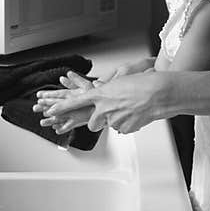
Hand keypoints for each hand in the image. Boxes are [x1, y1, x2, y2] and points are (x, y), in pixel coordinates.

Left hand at [37, 70, 166, 134]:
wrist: (159, 93)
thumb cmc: (144, 83)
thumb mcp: (121, 82)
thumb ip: (109, 92)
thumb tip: (107, 99)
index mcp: (101, 93)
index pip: (75, 101)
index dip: (61, 107)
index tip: (50, 110)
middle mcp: (104, 107)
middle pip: (92, 122)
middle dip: (97, 122)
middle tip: (107, 116)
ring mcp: (114, 119)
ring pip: (109, 125)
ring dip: (118, 120)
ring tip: (132, 109)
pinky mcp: (124, 127)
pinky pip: (123, 128)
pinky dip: (129, 123)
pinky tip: (138, 113)